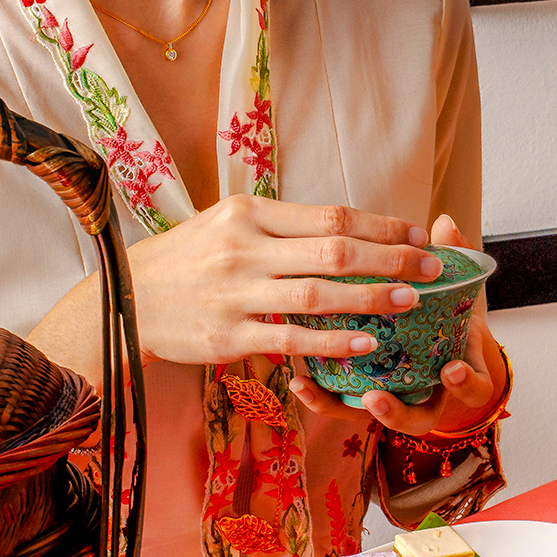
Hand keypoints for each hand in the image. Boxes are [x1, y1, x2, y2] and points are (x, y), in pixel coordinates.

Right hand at [126, 195, 441, 366]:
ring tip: (411, 302)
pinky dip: (333, 342)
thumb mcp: (226, 225)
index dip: (380, 226)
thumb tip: (347, 229)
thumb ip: (281, 226)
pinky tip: (367, 343)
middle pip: (333, 250)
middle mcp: (242, 249)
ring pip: (318, 294)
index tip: (417, 234)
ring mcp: (235, 294)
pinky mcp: (227, 336)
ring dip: (372, 298)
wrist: (123, 299)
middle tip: (433, 268)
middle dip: (391, 259)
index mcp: (247, 213)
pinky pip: (292, 339)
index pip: (329, 216)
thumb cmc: (187, 261)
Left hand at [288, 214, 506, 436]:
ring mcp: (394, 400)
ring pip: (376, 418)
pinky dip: (321, 397)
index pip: (473, 387)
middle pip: (418, 419)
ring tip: (335, 396)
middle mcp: (428, 396)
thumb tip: (446, 222)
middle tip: (378, 399)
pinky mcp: (361, 398)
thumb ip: (454, 260)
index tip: (452, 370)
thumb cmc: (443, 316)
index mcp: (460, 370)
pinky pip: (341, 405)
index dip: (466, 383)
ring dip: (353, 411)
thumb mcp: (455, 292)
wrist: (436, 348)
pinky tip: (298, 380)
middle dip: (399, 412)